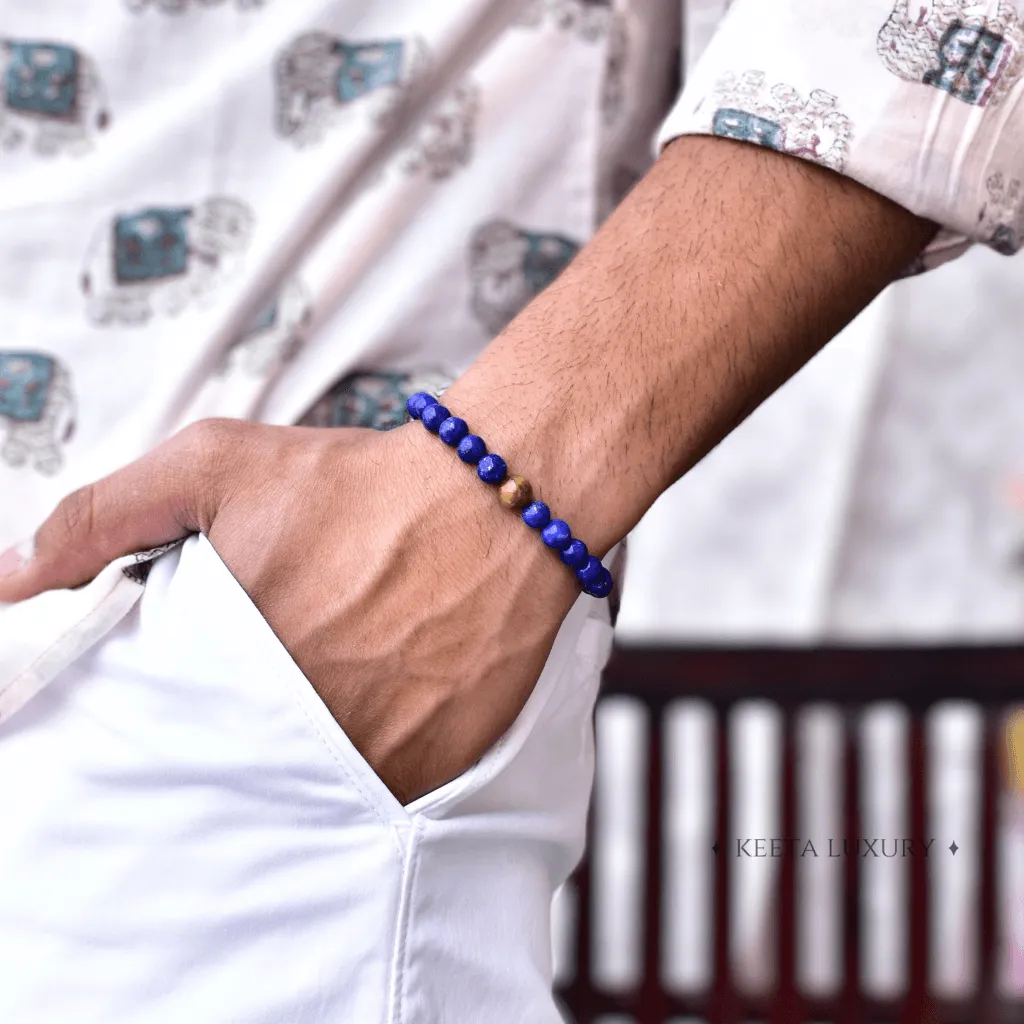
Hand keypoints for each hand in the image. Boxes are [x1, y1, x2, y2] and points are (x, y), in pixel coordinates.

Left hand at [0, 418, 581, 803]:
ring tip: (344, 668)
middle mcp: (295, 726)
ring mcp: (368, 757)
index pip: (163, 727)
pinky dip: (374, 754)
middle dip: (250, 714)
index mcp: (227, 666)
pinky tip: (388, 691)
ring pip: (309, 780)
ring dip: (314, 737)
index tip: (211, 672)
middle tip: (295, 654)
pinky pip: (380, 788)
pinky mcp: (432, 768)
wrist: (491, 504)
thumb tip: (13, 579)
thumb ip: (102, 518)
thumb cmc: (359, 485)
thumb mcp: (214, 465)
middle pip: (237, 756)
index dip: (180, 700)